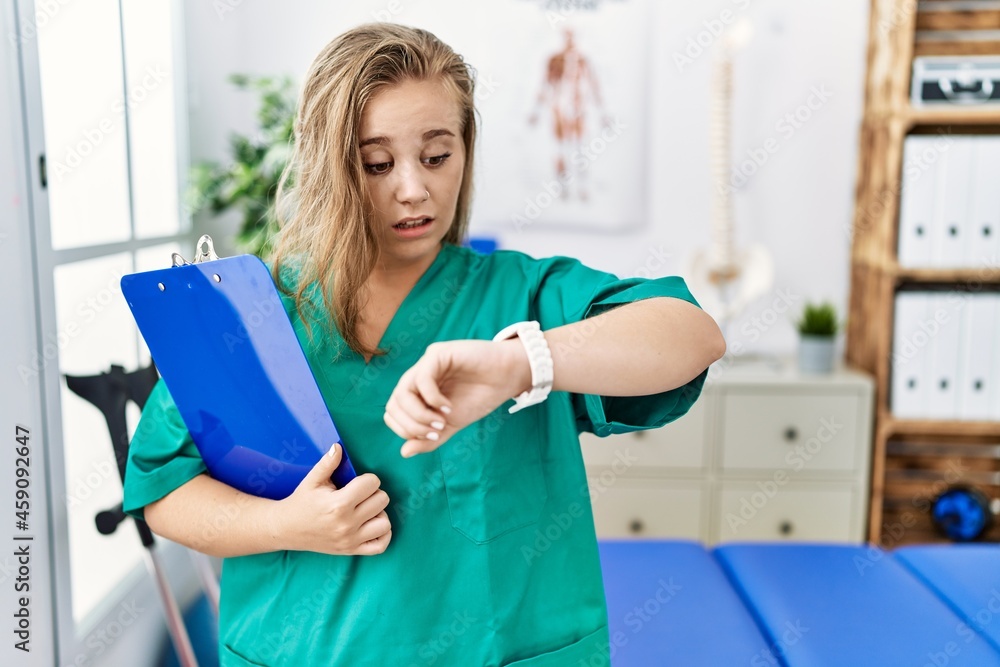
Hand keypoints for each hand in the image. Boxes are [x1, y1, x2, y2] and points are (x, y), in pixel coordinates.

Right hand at [270, 443, 391, 555]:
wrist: (286, 529)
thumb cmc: (301, 502)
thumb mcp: (312, 481)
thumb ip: (327, 463)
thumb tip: (338, 446)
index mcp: (338, 504)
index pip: (372, 483)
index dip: (367, 479)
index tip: (357, 482)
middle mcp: (347, 524)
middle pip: (382, 500)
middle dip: (374, 493)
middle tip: (360, 495)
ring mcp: (350, 540)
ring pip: (385, 524)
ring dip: (379, 513)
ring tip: (366, 510)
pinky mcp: (351, 550)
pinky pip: (380, 546)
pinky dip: (382, 535)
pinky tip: (372, 524)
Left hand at [384, 339, 530, 457]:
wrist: (506, 378)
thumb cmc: (480, 397)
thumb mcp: (451, 425)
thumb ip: (429, 440)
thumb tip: (404, 452)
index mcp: (417, 391)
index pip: (393, 412)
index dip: (405, 430)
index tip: (433, 437)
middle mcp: (417, 376)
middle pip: (394, 404)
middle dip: (412, 426)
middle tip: (437, 432)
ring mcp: (426, 363)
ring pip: (402, 392)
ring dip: (420, 414)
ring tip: (441, 422)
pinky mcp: (437, 354)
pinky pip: (422, 379)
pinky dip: (432, 399)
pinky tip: (448, 407)